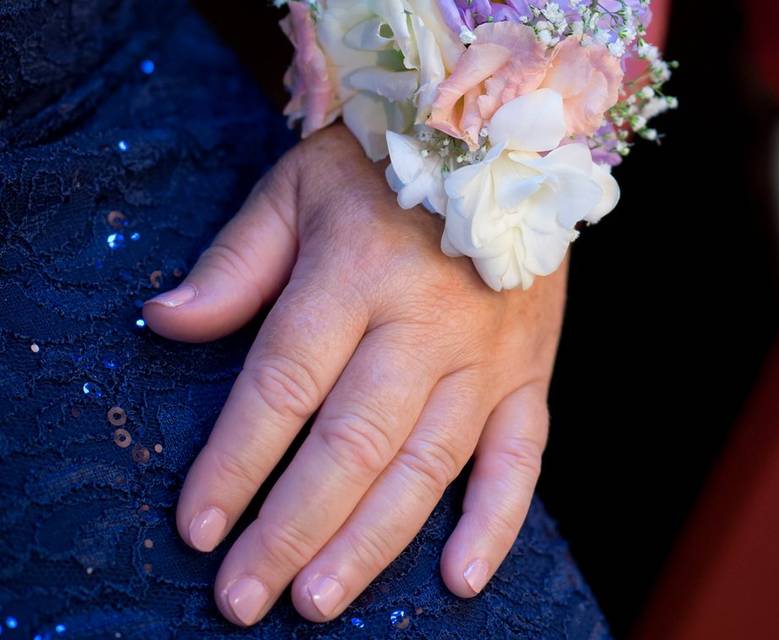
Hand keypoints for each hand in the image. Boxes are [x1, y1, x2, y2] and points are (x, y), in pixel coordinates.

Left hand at [144, 124, 567, 625]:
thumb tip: (163, 324)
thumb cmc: (385, 170)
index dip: (237, 461)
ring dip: (372, 541)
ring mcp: (486, 357)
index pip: (284, 383)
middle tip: (244, 599)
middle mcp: (424, 324)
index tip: (199, 527)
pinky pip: (521, 458)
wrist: (504, 145)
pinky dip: (494, 521)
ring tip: (318, 601)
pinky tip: (458, 580)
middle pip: (351, 442)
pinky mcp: (528, 375)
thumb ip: (235, 262)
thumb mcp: (296, 190)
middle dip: (292, 528)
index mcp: (356, 273)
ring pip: (428, 465)